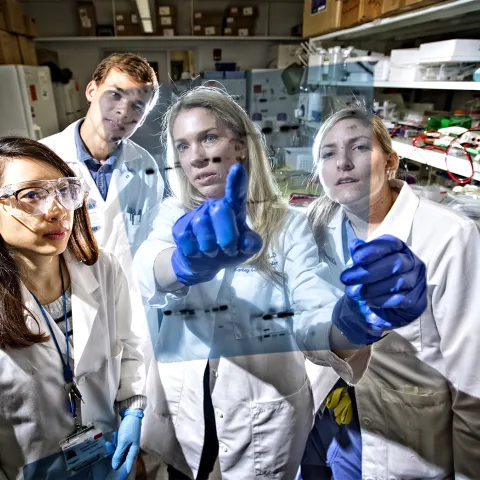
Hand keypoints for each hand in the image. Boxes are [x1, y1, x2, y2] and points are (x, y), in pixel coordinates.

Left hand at [109, 409, 142, 476]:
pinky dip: (115, 441)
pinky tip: (113, 436)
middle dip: (113, 454)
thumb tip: (114, 466)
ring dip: (113, 446)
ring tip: (110, 440)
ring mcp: (127, 443)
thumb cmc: (129, 428)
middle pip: (121, 457)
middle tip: (108, 447)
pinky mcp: (124, 438)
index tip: (118, 476)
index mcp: (133, 450)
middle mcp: (131, 448)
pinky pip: (118, 444)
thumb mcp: (123, 441)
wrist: (132, 414)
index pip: (128, 464)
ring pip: (118, 450)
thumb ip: (118, 454)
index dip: (123, 470)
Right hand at [171, 164, 262, 285]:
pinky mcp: (180, 228)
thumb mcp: (244, 250)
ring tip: (212, 253)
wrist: (202, 264)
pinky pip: (187, 238)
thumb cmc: (228, 251)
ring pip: (202, 225)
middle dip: (227, 236)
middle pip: (221, 210)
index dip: (236, 182)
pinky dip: (195, 251)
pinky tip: (197, 252)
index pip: (236, 194)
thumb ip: (251, 245)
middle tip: (229, 250)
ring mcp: (196, 216)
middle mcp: (214, 207)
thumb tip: (246, 242)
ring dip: (210, 247)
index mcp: (233, 210)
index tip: (237, 169)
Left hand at [332, 235, 426, 344]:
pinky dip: (382, 301)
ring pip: (398, 282)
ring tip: (353, 293)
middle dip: (368, 271)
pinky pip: (401, 299)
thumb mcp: (363, 266)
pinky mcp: (418, 300)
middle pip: (395, 262)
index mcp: (398, 248)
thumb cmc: (372, 280)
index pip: (389, 244)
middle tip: (346, 279)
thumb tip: (355, 244)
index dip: (373, 250)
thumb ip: (360, 255)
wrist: (381, 308)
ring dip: (372, 288)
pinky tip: (369, 302)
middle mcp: (411, 262)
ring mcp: (417, 281)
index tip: (356, 259)